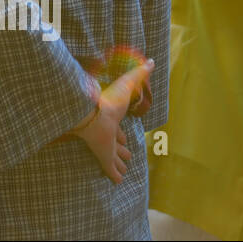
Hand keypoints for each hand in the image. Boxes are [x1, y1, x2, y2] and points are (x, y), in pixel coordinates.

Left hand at [73, 58, 154, 184]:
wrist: (91, 113)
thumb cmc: (108, 98)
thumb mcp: (127, 83)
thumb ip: (138, 73)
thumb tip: (151, 60)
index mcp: (111, 119)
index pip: (117, 129)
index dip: (121, 134)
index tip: (125, 138)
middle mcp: (107, 133)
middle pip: (115, 144)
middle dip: (121, 149)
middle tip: (128, 155)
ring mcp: (104, 146)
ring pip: (112, 157)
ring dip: (118, 162)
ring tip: (125, 168)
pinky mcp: (102, 156)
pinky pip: (110, 169)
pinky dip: (115, 175)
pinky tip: (119, 181)